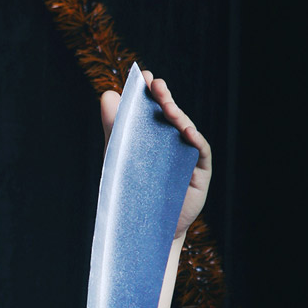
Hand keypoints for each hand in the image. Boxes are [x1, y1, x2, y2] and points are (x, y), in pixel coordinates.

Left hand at [100, 70, 211, 238]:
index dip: (150, 93)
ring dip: (177, 114)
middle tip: (153, 82)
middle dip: (163, 97)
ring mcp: (188, 156)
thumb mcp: (120, 159)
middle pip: (171, 115)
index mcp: (154, 138)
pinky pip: (200, 151)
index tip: (143, 77)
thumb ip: (115, 128)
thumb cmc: (133, 194)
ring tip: (165, 102)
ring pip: (186, 129)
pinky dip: (194, 139)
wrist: (145, 231)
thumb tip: (107, 95)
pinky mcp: (200, 172)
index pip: (154, 110)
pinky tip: (186, 130)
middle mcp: (173, 143)